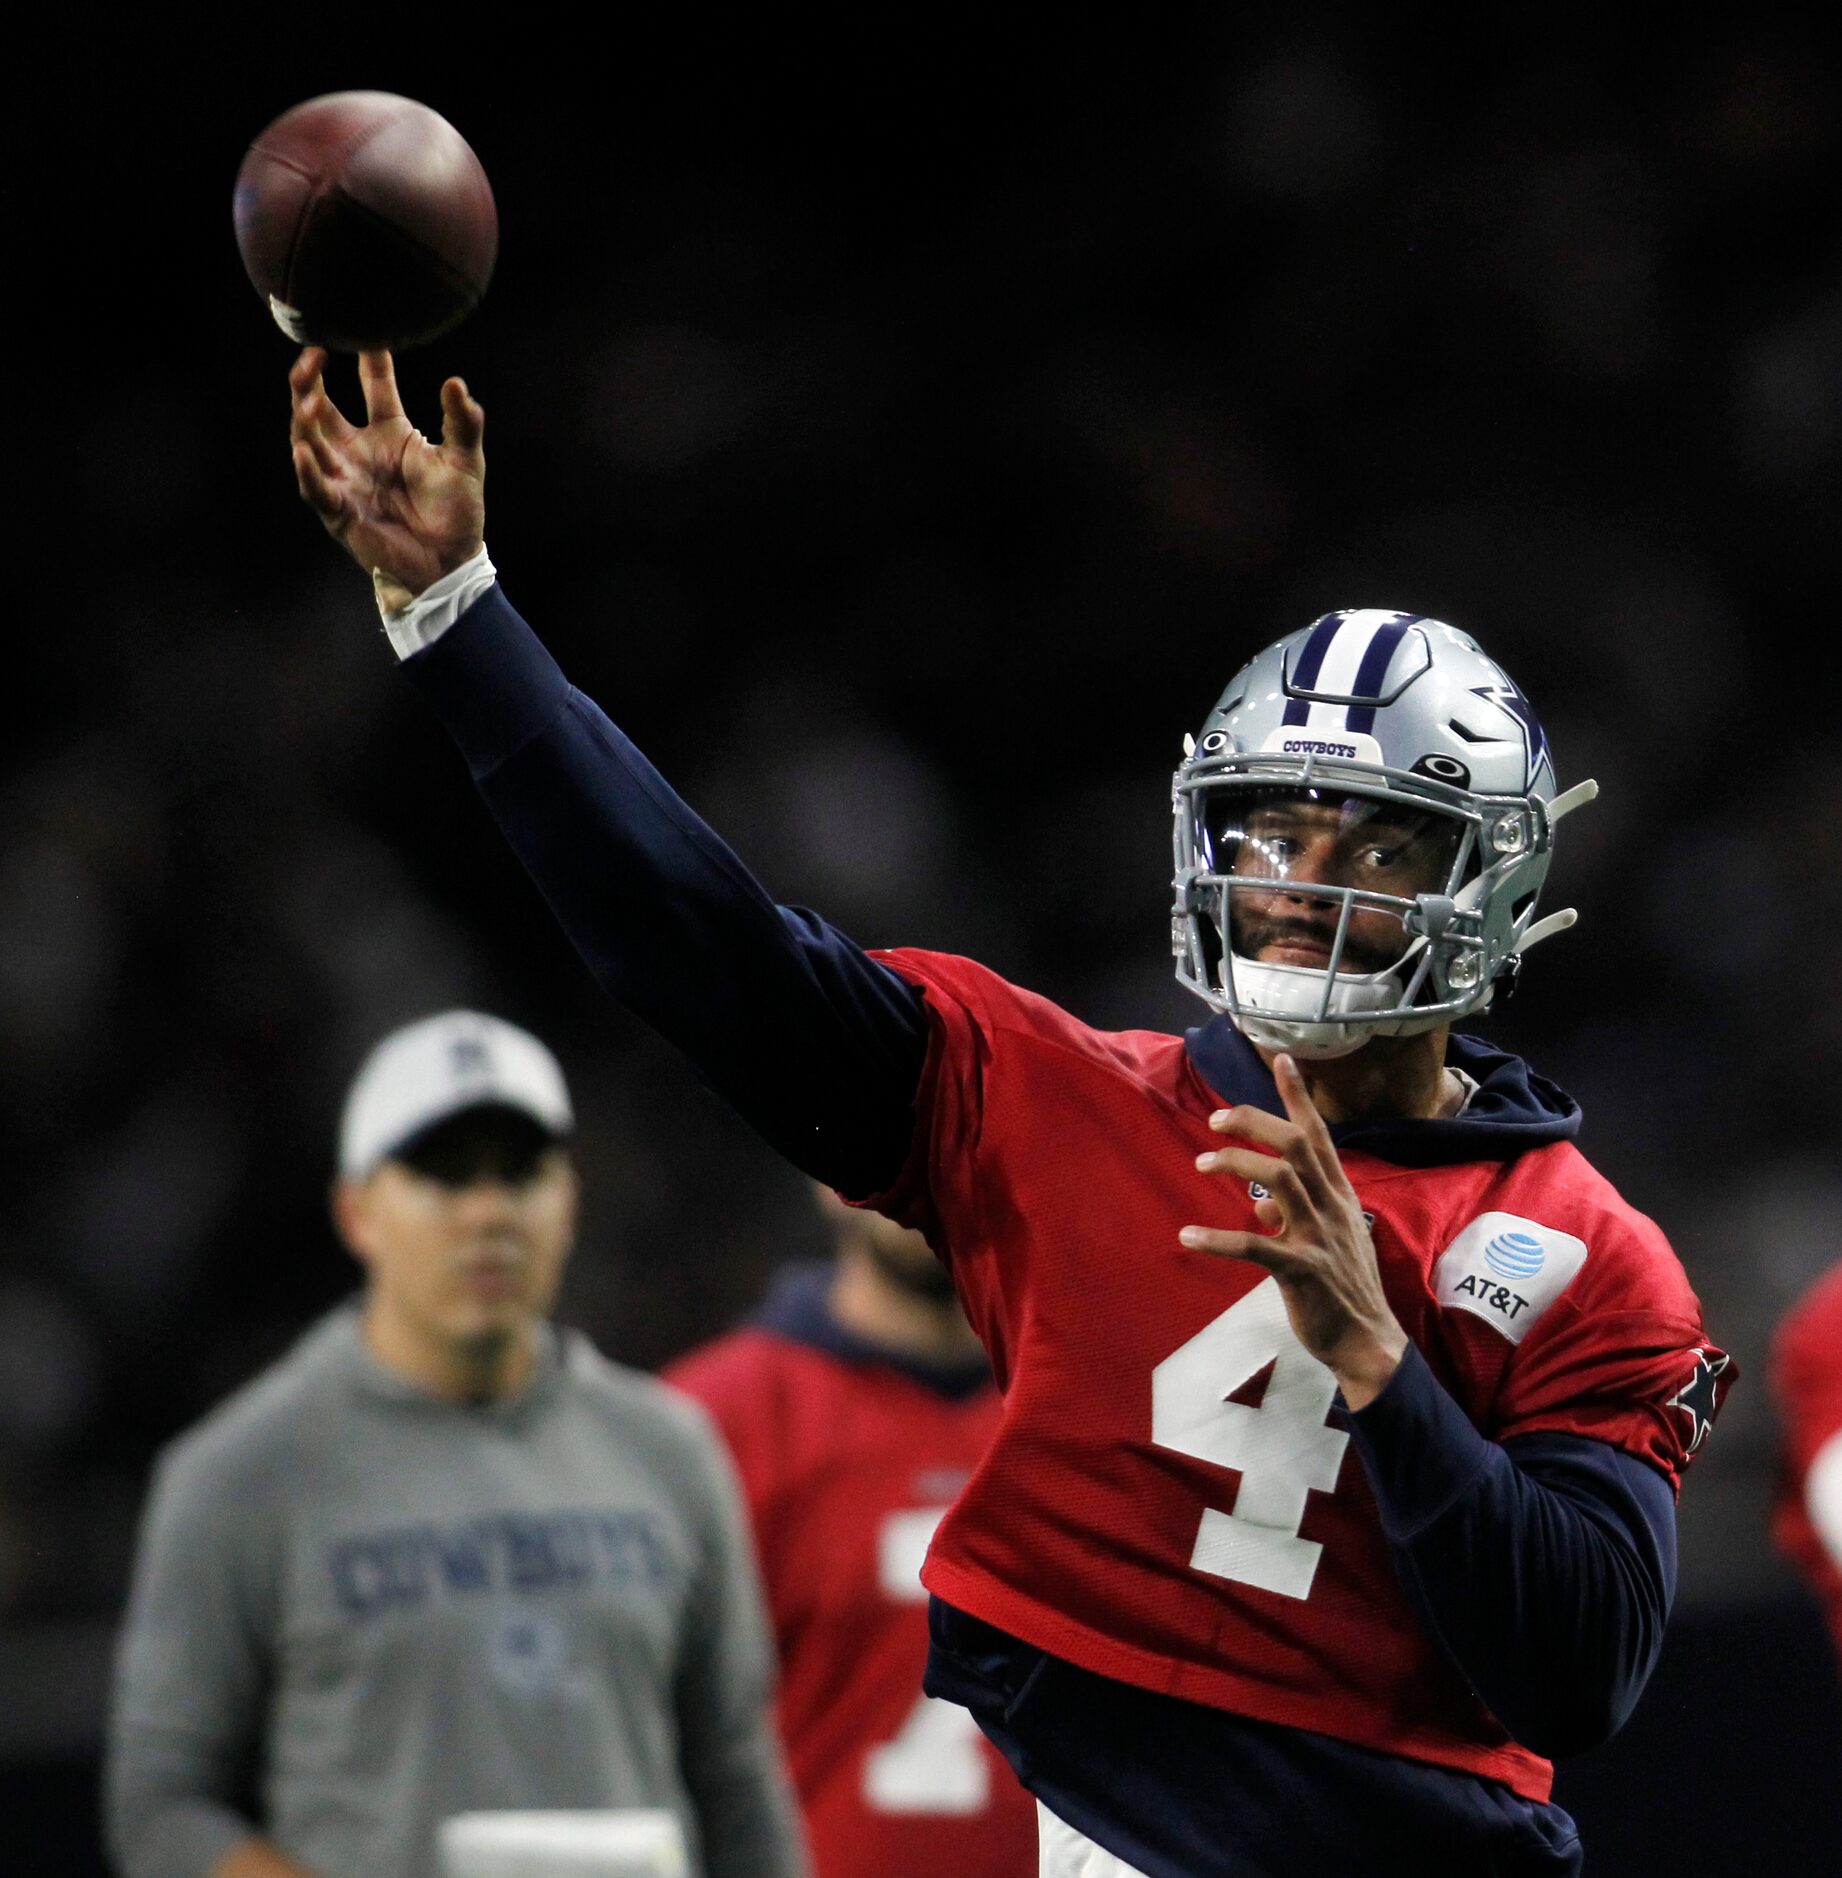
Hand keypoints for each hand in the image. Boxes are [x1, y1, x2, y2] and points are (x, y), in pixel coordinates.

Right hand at [289, 347, 484, 607]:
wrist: (451, 564)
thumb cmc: (456, 513)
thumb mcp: (465, 462)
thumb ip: (462, 423)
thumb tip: (457, 384)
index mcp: (390, 433)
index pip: (375, 386)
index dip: (370, 359)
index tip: (365, 329)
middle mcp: (359, 451)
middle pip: (322, 408)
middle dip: (310, 382)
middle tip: (313, 356)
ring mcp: (346, 479)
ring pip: (310, 441)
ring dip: (306, 420)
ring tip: (310, 398)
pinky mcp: (339, 511)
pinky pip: (317, 489)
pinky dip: (309, 472)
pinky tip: (306, 452)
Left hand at [1180, 1052, 1406, 1409]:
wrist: (1369, 1342)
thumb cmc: (1344, 1288)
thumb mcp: (1330, 1238)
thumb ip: (1299, 1211)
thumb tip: (1263, 1199)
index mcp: (1339, 1196)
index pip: (1319, 1135)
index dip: (1298, 1097)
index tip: (1280, 1059)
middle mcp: (1332, 1207)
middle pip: (1296, 1144)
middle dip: (1253, 1122)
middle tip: (1213, 1121)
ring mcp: (1319, 1237)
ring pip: (1281, 1179)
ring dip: (1236, 1163)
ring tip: (1201, 1162)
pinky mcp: (1302, 1271)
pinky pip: (1255, 1248)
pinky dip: (1219, 1239)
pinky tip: (1189, 1237)